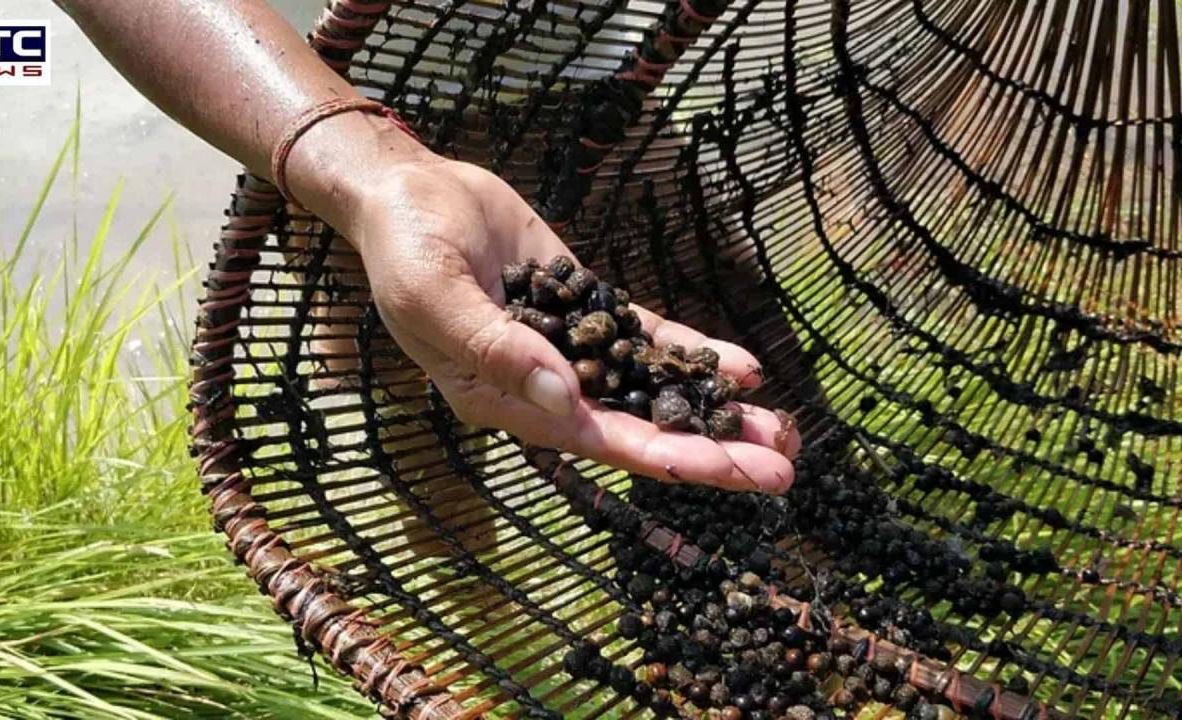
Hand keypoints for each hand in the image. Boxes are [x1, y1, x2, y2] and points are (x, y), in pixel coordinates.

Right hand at [292, 121, 798, 492]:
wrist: (409, 190)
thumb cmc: (404, 247)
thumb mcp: (436, 296)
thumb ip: (497, 349)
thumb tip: (563, 397)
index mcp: (501, 399)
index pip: (594, 439)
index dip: (663, 455)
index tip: (724, 468)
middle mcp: (541, 386)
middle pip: (637, 427)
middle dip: (708, 448)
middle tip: (780, 467)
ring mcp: (568, 348)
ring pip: (650, 389)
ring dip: (710, 409)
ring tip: (777, 425)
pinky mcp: (586, 307)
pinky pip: (646, 337)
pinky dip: (690, 352)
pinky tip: (742, 367)